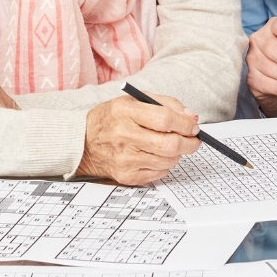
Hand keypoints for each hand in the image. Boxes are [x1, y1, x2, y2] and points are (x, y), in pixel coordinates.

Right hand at [75, 93, 202, 185]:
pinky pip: (159, 174)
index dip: (185, 124)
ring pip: (168, 161)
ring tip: (169, 146)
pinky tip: (155, 156)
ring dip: (177, 154)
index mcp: (126, 112)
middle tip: (194, 140)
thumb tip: (191, 118)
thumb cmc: (112, 119)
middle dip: (190, 143)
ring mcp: (124, 159)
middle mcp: (124, 136)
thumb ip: (166, 104)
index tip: (193, 126)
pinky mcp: (126, 176)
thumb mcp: (135, 101)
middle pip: (170, 145)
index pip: (165, 120)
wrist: (83, 142)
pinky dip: (164, 165)